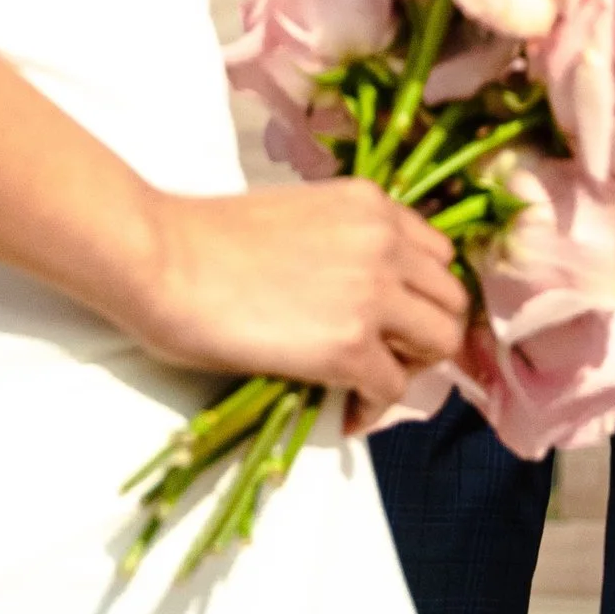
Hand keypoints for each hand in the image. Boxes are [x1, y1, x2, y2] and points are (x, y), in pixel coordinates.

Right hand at [139, 180, 468, 425]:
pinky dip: (372, 406)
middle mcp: (385, 241)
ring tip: (368, 381)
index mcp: (370, 203)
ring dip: (409, 367)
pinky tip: (343, 410)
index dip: (419, 293)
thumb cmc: (207, 237)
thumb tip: (352, 292)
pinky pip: (392, 388)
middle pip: (450, 300)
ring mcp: (373, 294)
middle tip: (383, 356)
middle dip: (423, 333)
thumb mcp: (297, 215)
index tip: (392, 319)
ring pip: (440, 343)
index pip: (437, 255)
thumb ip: (342, 242)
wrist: (164, 260)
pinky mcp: (350, 346)